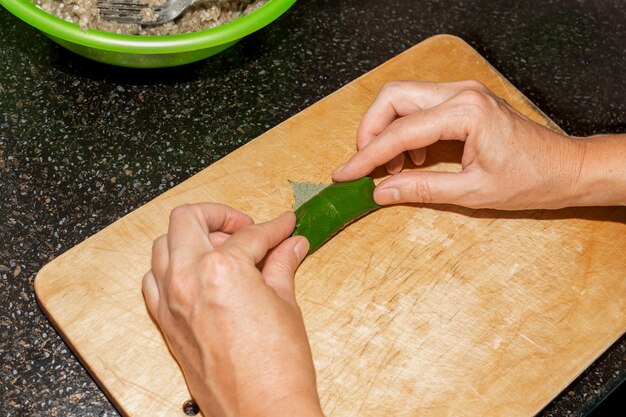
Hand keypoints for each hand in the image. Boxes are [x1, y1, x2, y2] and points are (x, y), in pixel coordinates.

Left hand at [142, 204, 322, 416]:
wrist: (262, 412)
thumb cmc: (277, 368)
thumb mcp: (285, 304)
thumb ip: (281, 265)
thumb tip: (290, 246)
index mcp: (220, 269)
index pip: (250, 235)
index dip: (273, 227)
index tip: (283, 226)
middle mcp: (187, 279)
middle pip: (189, 220)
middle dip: (220, 215)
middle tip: (246, 227)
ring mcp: (170, 302)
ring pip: (163, 245)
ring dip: (191, 238)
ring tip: (221, 248)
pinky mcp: (165, 324)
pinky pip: (153, 281)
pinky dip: (171, 268)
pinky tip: (197, 276)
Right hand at [332, 80, 598, 209]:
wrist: (565, 168)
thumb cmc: (530, 180)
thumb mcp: (472, 192)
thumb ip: (421, 189)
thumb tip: (381, 192)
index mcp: (465, 112)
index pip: (400, 132)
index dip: (367, 155)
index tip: (344, 174)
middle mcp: (460, 93)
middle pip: (393, 98)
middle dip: (370, 131)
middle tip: (365, 166)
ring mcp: (462, 92)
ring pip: (403, 98)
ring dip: (388, 131)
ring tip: (395, 168)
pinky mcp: (463, 99)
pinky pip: (420, 107)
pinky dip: (406, 130)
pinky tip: (415, 159)